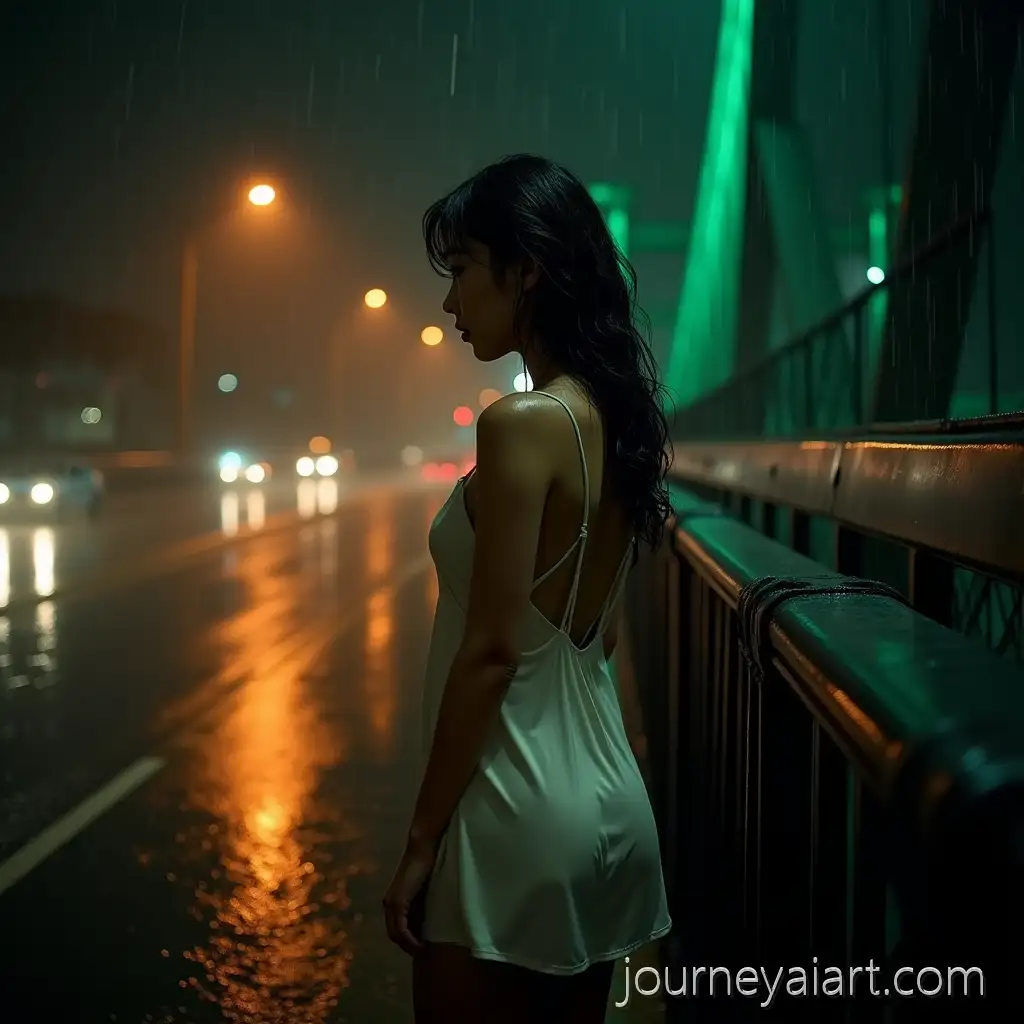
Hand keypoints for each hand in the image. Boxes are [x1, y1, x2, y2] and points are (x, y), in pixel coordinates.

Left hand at [383, 838, 437, 955]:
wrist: (422, 849)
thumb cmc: (426, 865)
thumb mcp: (423, 890)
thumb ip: (420, 903)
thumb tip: (428, 920)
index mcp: (393, 901)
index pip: (396, 928)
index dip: (407, 940)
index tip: (420, 947)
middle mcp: (388, 903)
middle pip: (394, 934)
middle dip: (407, 946)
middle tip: (422, 953)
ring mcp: (391, 903)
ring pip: (396, 934)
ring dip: (408, 946)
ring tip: (422, 951)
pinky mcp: (398, 901)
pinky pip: (400, 929)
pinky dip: (409, 940)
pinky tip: (420, 945)